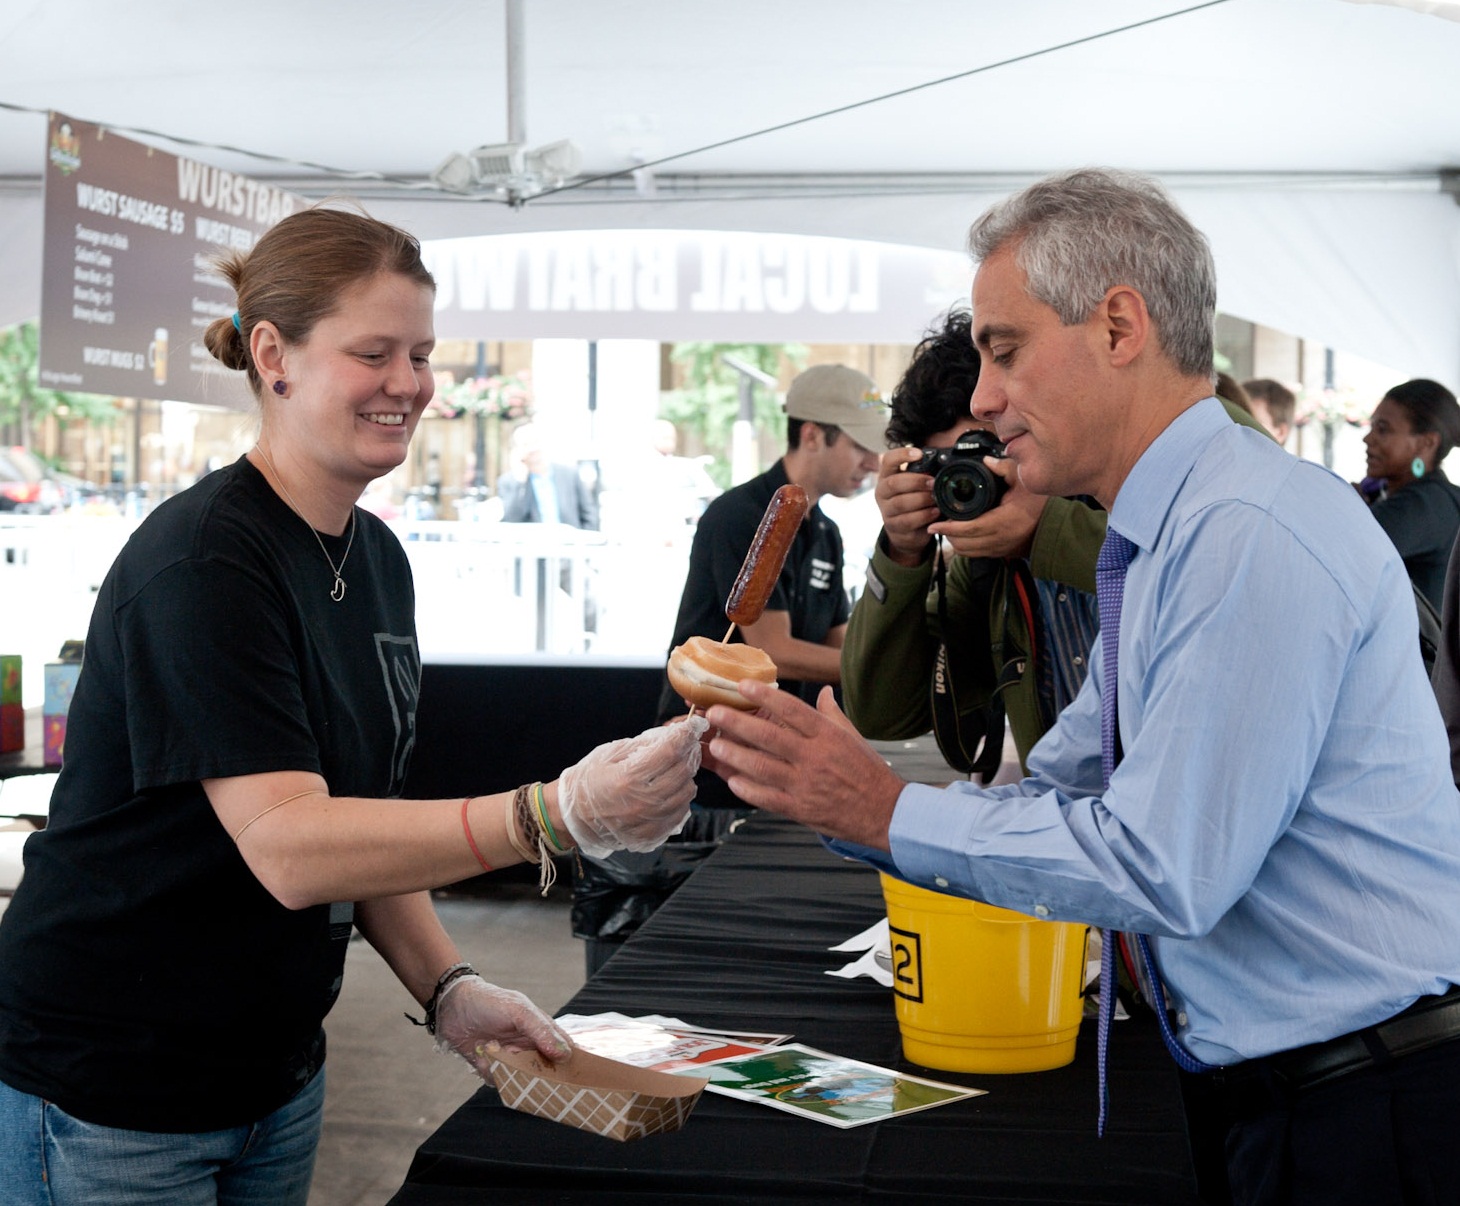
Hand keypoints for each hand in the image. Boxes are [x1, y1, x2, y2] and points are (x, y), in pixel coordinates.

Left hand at [433, 974, 571, 1074]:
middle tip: (515, 1055)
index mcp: (541, 1031)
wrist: (452, 1006)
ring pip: (519, 1079)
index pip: (563, 1051)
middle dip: (531, 1070)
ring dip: (506, 1068)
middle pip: (542, 1071)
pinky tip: (480, 1054)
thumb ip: (542, 1032)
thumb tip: (565, 1055)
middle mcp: (528, 1047)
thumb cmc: (490, 1002)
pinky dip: (489, 1070)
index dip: (568, 1063)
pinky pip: (498, 1081)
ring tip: (492, 1048)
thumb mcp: (520, 1012)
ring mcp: (510, 1059)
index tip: (571, 1076)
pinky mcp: (492, 1068)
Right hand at [558, 717, 707, 856]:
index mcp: (627, 777)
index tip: (692, 727)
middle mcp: (640, 802)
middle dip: (686, 756)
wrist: (573, 816)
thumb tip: (671, 735)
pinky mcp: (649, 836)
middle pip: (682, 773)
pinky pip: (678, 815)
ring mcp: (646, 822)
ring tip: (673, 772)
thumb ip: (642, 745)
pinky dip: (679, 800)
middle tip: (683, 748)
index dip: (684, 736)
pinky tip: (669, 792)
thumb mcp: (610, 754)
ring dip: (685, 779)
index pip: (669, 751)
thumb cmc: (588, 780)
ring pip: (685, 794)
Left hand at [706, 683, 904, 850]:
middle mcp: (814, 757)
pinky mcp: (800, 809)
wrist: (886, 812)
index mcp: (828, 735)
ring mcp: (805, 785)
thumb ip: (832, 714)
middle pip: (769, 736)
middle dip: (738, 723)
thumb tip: (823, 691)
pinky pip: (767, 798)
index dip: (765, 695)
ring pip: (762, 767)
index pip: (791, 709)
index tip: (742, 685)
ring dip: (735, 756)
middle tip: (715, 713)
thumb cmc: (868, 772)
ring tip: (716, 746)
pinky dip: (747, 789)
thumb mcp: (852, 736)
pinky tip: (732, 779)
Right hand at [873, 448, 939, 564]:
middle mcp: (882, 492)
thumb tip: (945, 462)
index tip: (919, 454)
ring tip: (936, 499)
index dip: (902, 455)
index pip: (888, 460)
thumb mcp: (914, 485)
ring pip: (900, 503)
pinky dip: (924, 515)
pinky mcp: (894, 527)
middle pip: (894, 483)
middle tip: (933, 483)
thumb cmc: (913, 500)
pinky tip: (935, 512)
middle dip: (916, 481)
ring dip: (921, 500)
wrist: (905, 530)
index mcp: (887, 476)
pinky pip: (908, 520)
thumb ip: (923, 474)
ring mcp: (886, 511)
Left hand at [930, 457, 1046, 559]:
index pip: (969, 529)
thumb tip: (986, 461)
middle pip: (964, 543)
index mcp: (1003, 522)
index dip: (949, 527)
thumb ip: (1004, 469)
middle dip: (947, 534)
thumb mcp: (1024, 481)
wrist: (1054, 526)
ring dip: (954, 542)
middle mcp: (999, 539)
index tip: (935, 524)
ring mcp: (999, 549)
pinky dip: (964, 547)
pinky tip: (960, 536)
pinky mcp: (1000, 554)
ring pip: (967, 552)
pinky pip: (976, 555)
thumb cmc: (1040, 504)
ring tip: (946, 528)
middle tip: (936, 523)